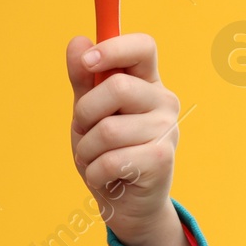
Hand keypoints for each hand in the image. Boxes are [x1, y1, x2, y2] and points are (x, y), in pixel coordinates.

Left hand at [65, 33, 180, 244]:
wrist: (127, 204)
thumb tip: (78, 41)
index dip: (114, 48)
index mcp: (147, 82)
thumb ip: (83, 79)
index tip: (87, 61)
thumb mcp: (88, 113)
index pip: (143, 47)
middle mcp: (163, 101)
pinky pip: (112, 160)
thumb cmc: (107, 152)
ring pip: (108, 129)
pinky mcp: (161, 160)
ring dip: (86, 150)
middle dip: (85, 113)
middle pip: (117, 87)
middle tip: (85, 132)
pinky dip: (94, 172)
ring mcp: (167, 130)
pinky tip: (104, 177)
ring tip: (95, 159)